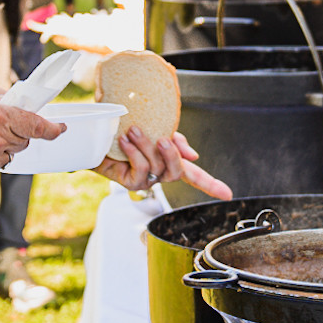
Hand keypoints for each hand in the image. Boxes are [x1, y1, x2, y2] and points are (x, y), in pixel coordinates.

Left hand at [98, 129, 231, 199]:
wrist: (94, 133)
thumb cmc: (124, 128)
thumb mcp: (154, 127)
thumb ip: (175, 139)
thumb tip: (194, 155)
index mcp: (167, 160)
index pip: (195, 175)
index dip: (211, 185)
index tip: (228, 195)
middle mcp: (159, 172)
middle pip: (178, 172)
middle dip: (172, 155)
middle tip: (162, 138)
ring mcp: (145, 180)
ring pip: (157, 167)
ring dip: (146, 146)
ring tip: (133, 130)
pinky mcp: (130, 183)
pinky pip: (141, 170)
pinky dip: (134, 153)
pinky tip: (124, 141)